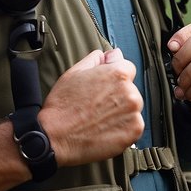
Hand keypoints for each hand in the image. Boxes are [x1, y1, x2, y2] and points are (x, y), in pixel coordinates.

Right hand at [38, 48, 144, 166]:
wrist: (56, 136)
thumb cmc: (63, 106)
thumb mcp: (75, 72)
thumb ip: (98, 59)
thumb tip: (113, 54)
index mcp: (118, 74)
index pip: (127, 68)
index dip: (112, 77)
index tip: (102, 87)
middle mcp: (130, 92)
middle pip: (131, 89)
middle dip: (117, 95)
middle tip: (96, 104)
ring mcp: (134, 113)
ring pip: (132, 108)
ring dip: (121, 111)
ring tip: (99, 118)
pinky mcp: (133, 132)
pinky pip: (134, 125)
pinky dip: (123, 128)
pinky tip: (104, 128)